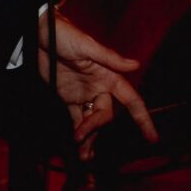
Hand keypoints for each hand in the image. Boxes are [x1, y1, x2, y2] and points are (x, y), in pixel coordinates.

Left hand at [40, 16, 155, 155]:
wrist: (38, 35)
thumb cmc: (65, 34)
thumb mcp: (87, 45)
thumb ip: (110, 58)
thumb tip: (135, 64)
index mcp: (108, 75)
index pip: (131, 99)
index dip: (143, 118)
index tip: (152, 137)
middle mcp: (99, 87)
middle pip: (106, 114)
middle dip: (96, 127)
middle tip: (81, 137)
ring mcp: (83, 93)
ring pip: (92, 120)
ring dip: (89, 138)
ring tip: (84, 156)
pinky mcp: (68, 97)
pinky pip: (76, 118)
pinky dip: (78, 132)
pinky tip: (79, 146)